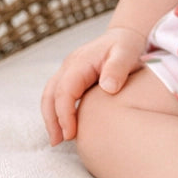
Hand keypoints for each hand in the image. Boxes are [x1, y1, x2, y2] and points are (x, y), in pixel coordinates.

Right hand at [40, 26, 147, 145]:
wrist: (126, 35)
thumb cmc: (127, 45)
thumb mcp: (127, 53)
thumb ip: (117, 68)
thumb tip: (107, 88)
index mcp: (80, 61)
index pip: (65, 90)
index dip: (65, 113)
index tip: (70, 133)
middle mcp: (70, 66)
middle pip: (51, 94)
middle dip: (52, 119)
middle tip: (58, 141)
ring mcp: (69, 71)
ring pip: (50, 95)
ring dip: (51, 117)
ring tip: (57, 140)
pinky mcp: (73, 77)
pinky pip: (59, 95)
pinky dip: (58, 111)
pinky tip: (65, 126)